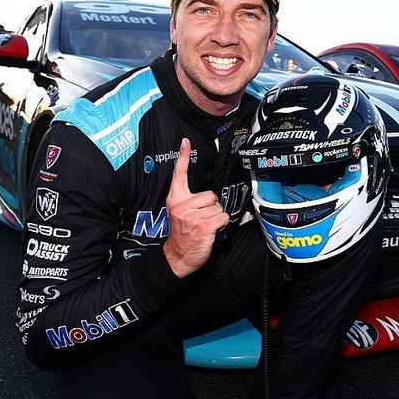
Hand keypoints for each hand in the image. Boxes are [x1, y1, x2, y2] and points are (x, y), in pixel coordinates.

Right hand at [162, 138, 228, 278]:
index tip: (185, 142)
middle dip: (212, 206)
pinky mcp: (203, 226)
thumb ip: (189, 201)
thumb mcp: (179, 213)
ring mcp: (192, 216)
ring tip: (205, 226)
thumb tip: (207, 195)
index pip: (179, 174)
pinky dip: (221, 224)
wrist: (177, 256)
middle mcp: (182, 205)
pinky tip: (211, 231)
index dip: (183, 156)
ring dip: (216, 217)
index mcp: (175, 199)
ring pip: (218, 207)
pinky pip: (222, 217)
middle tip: (203, 218)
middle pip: (210, 194)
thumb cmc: (182, 235)